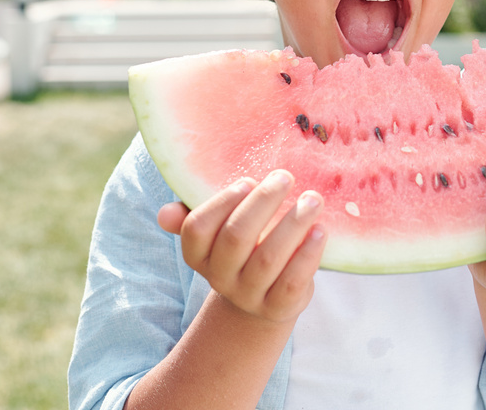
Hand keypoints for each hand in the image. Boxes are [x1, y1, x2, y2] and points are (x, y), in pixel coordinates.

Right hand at [157, 170, 326, 322]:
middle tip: (285, 177)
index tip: (249, 180)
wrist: (262, 300)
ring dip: (292, 224)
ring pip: (267, 259)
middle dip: (262, 203)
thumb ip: (196, 214)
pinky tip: (321, 230)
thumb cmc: (243, 249)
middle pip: (235, 238)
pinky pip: (292, 282)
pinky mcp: (278, 307)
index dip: (221, 203)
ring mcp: (249, 295)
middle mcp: (220, 277)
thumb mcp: (220, 233)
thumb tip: (165, 214)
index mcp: (199, 255)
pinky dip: (308, 255)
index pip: (197, 229)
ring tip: (313, 199)